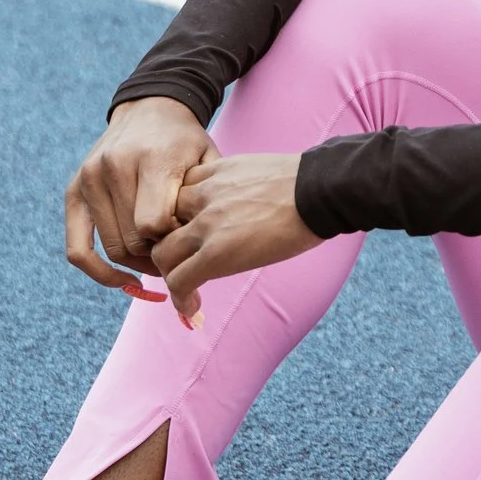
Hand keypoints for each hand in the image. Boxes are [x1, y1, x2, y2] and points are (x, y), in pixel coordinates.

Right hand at [64, 97, 216, 300]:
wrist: (150, 108)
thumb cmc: (185, 142)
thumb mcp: (207, 162)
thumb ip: (204, 201)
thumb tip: (201, 253)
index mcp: (151, 158)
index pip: (155, 225)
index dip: (175, 240)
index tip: (190, 235)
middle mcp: (113, 167)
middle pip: (133, 240)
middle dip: (159, 256)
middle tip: (178, 255)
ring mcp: (89, 179)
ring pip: (112, 247)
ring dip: (137, 263)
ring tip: (159, 260)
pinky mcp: (74, 191)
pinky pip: (77, 248)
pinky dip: (98, 272)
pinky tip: (122, 280)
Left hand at [151, 154, 322, 325]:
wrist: (321, 190)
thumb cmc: (307, 182)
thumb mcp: (258, 170)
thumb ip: (239, 185)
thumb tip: (249, 205)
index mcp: (212, 172)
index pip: (173, 196)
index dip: (175, 219)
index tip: (186, 236)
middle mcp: (201, 196)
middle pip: (159, 225)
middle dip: (166, 246)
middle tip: (184, 264)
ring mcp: (206, 224)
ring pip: (162, 255)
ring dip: (170, 274)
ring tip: (187, 289)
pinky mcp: (217, 253)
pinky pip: (180, 281)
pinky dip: (180, 300)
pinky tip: (191, 309)